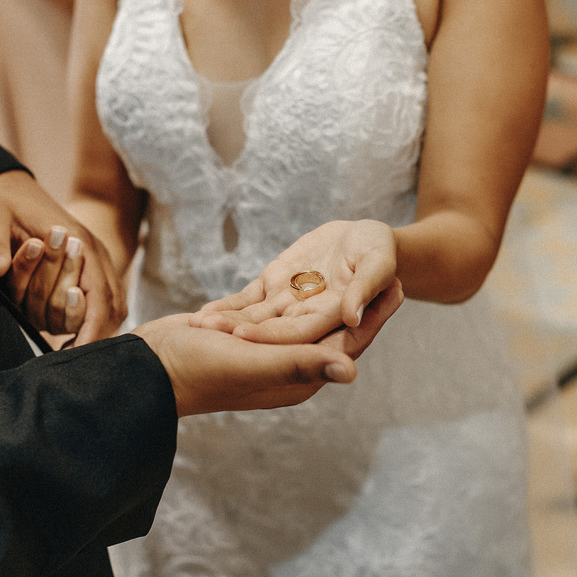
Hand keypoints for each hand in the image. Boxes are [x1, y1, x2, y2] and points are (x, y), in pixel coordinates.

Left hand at [0, 170, 125, 343]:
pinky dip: (89, 322)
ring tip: (69, 349)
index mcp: (80, 241)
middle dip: (92, 332)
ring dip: (89, 328)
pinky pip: (101, 304)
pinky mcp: (87, 272)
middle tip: (68, 353)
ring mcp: (94, 264)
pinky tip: (72, 340)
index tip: (75, 353)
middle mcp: (95, 255)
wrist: (8, 188)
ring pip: (111, 309)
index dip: (91, 330)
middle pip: (112, 308)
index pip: (99, 296)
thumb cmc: (2, 202)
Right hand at [136, 280, 402, 416]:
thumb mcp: (253, 364)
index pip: (346, 344)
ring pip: (307, 319)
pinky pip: (278, 313)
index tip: (400, 285)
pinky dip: (294, 293)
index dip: (374, 316)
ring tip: (355, 264)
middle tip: (391, 272)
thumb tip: (353, 369)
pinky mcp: (243, 339)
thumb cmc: (199, 372)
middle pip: (332, 330)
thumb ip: (302, 362)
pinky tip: (306, 273)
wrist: (147, 372)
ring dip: (332, 293)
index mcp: (296, 378)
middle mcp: (285, 368)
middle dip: (361, 303)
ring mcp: (263, 353)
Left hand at [190, 219, 397, 343]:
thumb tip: (352, 317)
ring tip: (197, 324)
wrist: (363, 238)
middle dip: (239, 332)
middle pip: (271, 332)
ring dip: (227, 322)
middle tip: (207, 332)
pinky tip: (203, 313)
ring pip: (254, 319)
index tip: (243, 337)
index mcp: (334, 320)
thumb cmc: (378, 249)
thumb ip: (366, 287)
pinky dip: (228, 307)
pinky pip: (248, 301)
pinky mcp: (274, 288)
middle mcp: (307, 319)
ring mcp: (288, 306)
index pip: (299, 335)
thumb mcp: (379, 262)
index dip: (272, 337)